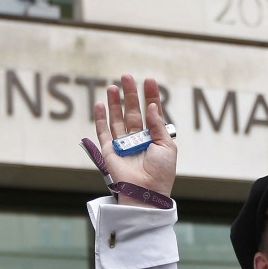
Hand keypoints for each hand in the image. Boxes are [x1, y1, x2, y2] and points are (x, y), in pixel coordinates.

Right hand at [94, 74, 176, 199]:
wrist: (147, 192)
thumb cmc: (161, 173)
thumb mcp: (167, 146)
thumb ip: (158, 125)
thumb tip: (151, 106)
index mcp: (154, 138)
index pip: (152, 113)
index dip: (151, 96)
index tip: (149, 81)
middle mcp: (138, 139)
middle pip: (133, 112)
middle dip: (130, 94)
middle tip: (127, 77)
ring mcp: (123, 145)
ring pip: (117, 119)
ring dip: (115, 102)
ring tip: (113, 86)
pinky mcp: (109, 151)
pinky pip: (103, 132)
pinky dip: (100, 118)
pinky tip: (100, 104)